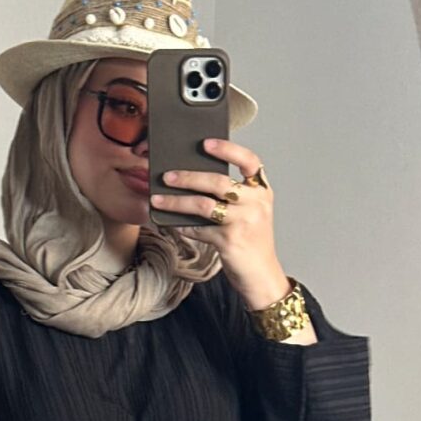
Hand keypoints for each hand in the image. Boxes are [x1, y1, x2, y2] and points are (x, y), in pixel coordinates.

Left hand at [149, 136, 291, 308]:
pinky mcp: (229, 242)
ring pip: (203, 205)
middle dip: (188, 177)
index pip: (249, 161)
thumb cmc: (252, 242)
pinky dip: (182, 226)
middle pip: (218, 182)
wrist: (262, 277)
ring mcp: (243, 223)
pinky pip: (199, 229)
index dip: (228, 149)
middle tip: (167, 176)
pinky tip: (170, 223)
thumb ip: (233, 197)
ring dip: (177, 201)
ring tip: (158, 199)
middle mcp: (255, 204)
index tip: (206, 143)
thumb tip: (194, 180)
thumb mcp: (251, 214)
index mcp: (262, 191)